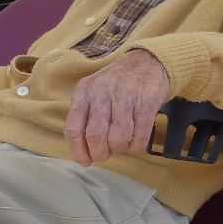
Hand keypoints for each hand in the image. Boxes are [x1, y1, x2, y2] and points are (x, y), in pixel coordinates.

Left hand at [64, 50, 169, 165]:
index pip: (73, 128)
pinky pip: (140, 135)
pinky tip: (136, 142)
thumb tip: (83, 154)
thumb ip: (85, 118)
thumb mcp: (93, 93)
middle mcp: (101, 92)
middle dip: (100, 153)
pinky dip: (137, 146)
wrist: (148, 62)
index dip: (78, 150)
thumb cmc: (116, 85)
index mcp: (83, 92)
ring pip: (118, 137)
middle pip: (95, 135)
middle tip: (106, 154)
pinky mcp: (147, 101)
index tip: (85, 161)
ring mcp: (125, 96)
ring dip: (120, 149)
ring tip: (122, 144)